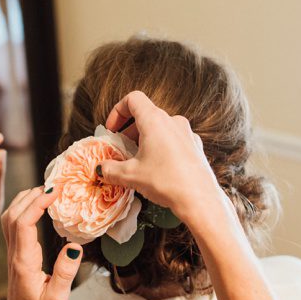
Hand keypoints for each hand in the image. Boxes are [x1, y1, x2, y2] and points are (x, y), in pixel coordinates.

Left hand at [0, 186, 82, 299]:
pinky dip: (23, 207)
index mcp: (24, 261)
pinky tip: (36, 205)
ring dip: (24, 199)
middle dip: (31, 195)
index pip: (23, 223)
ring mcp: (13, 251)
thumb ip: (65, 273)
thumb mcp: (57, 299)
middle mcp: (15, 252)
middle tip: (54, 185)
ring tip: (45, 190)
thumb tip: (75, 247)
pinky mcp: (16, 252)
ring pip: (9, 216)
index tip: (54, 192)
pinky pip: (13, 223)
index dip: (36, 204)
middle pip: (13, 214)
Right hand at [98, 91, 227, 227]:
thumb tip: (100, 169)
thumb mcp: (130, 176)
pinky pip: (174, 140)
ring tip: (137, 161)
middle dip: (129, 130)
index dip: (118, 111)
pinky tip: (158, 168)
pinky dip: (161, 148)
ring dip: (145, 140)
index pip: (133, 99)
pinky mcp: (196, 146)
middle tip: (121, 149)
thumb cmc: (165, 181)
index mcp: (155, 120)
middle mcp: (173, 121)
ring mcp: (187, 133)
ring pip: (161, 128)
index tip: (112, 130)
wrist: (200, 199)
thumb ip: (110, 169)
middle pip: (146, 115)